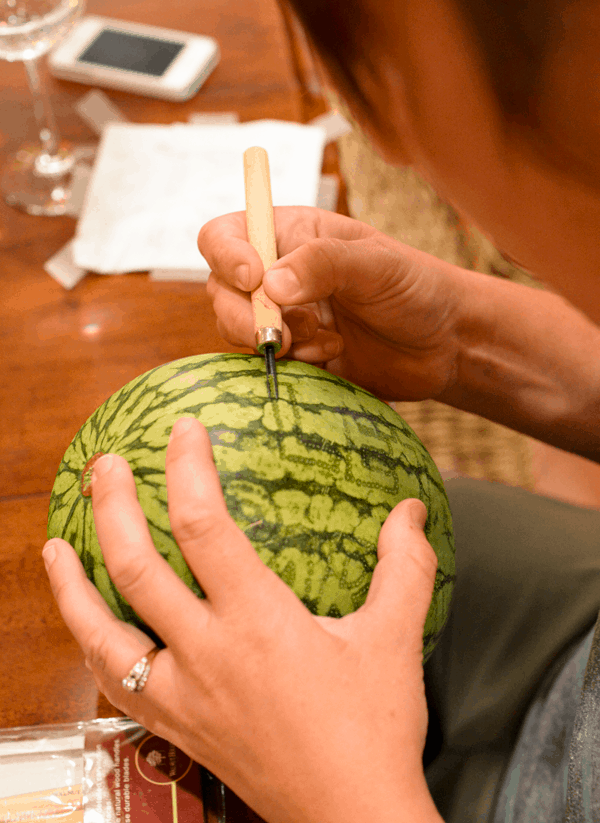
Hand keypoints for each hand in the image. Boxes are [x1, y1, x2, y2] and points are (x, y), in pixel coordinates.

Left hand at [44, 417, 442, 822]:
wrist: (350, 817)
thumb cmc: (374, 729)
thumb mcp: (395, 637)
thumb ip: (404, 565)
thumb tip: (413, 509)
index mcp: (259, 622)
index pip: (204, 527)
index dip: (188, 468)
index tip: (185, 431)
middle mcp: (208, 654)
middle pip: (136, 567)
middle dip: (112, 506)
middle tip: (104, 465)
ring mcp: (183, 695)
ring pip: (101, 633)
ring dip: (71, 584)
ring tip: (54, 545)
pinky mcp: (176, 726)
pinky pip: (114, 682)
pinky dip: (91, 644)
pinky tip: (88, 625)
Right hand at [199, 206, 465, 400]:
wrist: (444, 344)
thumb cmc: (415, 288)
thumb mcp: (375, 265)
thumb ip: (323, 264)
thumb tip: (269, 285)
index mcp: (291, 235)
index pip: (226, 236)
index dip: (227, 256)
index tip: (254, 278)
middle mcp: (277, 274)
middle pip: (222, 291)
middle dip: (246, 316)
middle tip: (282, 333)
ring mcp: (283, 318)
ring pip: (239, 331)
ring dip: (275, 341)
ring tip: (327, 340)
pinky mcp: (295, 355)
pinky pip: (267, 364)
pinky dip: (295, 363)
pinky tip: (333, 355)